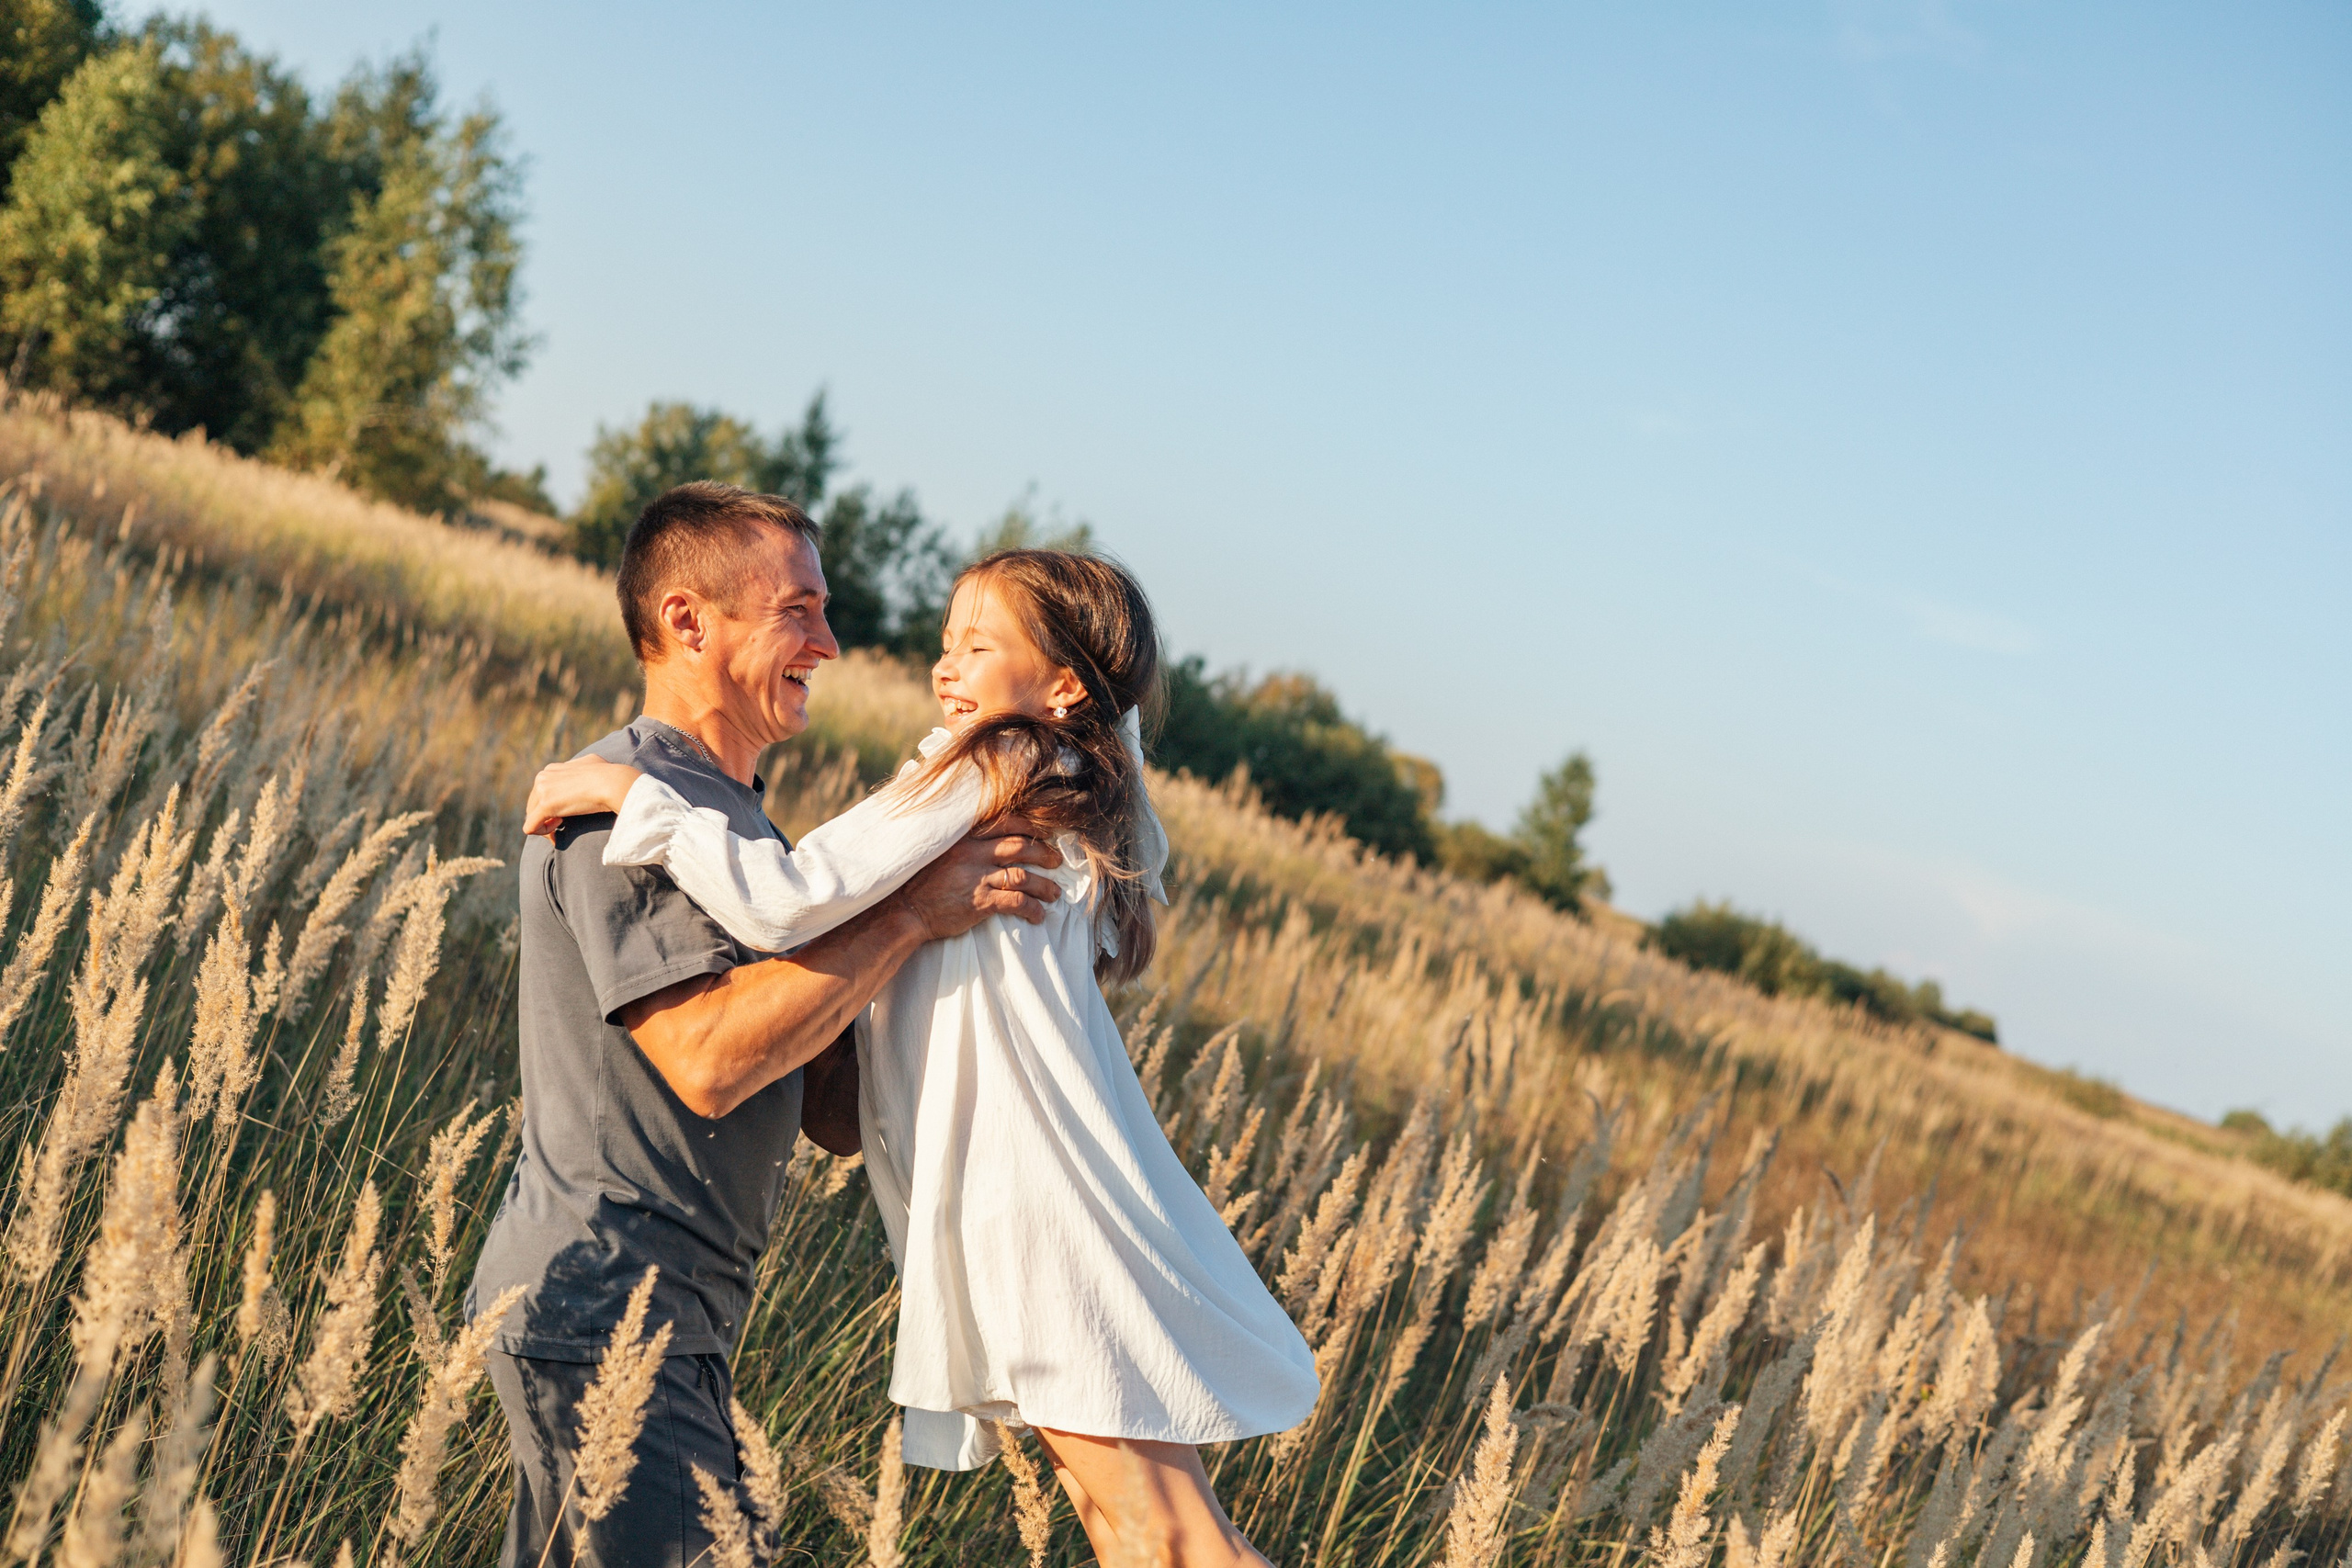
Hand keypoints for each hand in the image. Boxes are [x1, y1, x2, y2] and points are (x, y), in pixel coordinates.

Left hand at [522, 757, 644, 837]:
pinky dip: (543, 834)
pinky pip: (530, 827)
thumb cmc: (608, 774)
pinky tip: (557, 834)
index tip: (568, 812)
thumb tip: (585, 768)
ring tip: (563, 826)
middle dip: (547, 816)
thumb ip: (580, 767)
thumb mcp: (591, 763)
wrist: (613, 782)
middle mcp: (542, 777)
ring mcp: (542, 790)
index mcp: (551, 769)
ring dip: (546, 825)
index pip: (541, 792)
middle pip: (533, 805)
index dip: (552, 806)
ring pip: (531, 816)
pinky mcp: (546, 805)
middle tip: (565, 823)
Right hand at [896, 829, 1063, 939]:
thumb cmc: (920, 882)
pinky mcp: (979, 902)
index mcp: (964, 837)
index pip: (1006, 823)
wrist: (904, 910)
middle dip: (1044, 853)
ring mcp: (976, 877)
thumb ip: (962, 842)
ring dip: (1044, 885)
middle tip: (1056, 861)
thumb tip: (987, 840)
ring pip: (1023, 876)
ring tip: (1054, 893)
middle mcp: (972, 852)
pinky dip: (1032, 908)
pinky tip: (1038, 915)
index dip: (1031, 827)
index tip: (1045, 833)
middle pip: (1020, 846)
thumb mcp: (938, 851)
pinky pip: (1015, 902)